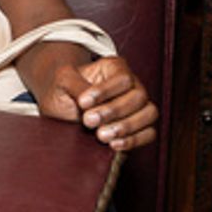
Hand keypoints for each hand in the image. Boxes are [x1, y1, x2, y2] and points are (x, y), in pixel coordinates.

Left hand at [37, 55, 156, 151]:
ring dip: (126, 127)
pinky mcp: (140, 127)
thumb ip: (75, 86)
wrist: (62, 106)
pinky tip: (113, 144)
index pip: (122, 78)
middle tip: (89, 121)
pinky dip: (135, 140)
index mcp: (115, 67)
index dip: (105, 91)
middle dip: (114, 111)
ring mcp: (139, 106)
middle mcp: (132, 85)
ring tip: (101, 135)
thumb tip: (87, 101)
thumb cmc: (64, 88)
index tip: (82, 102)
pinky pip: (150, 133)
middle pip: (138, 96)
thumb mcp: (63, 81)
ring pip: (149, 114)